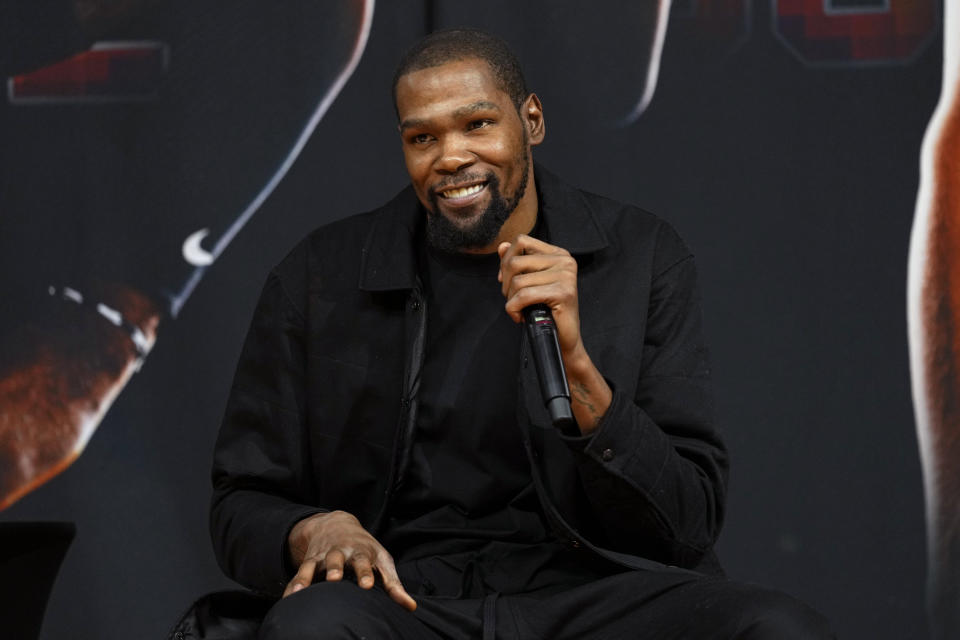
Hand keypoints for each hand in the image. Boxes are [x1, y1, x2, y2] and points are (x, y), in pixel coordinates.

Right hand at [283, 510, 415, 610]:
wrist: (337, 524)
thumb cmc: (366, 549)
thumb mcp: (382, 562)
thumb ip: (394, 585)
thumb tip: (411, 608)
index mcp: (363, 553)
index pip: (365, 563)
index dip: (366, 574)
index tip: (366, 585)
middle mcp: (342, 552)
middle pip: (339, 560)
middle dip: (337, 568)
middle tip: (335, 579)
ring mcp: (324, 555)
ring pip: (316, 564)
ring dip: (311, 575)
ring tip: (304, 590)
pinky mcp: (310, 561)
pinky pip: (301, 572)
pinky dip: (294, 584)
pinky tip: (289, 598)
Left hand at [498, 234, 611, 432]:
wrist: (563, 340)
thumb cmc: (545, 312)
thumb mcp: (529, 283)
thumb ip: (516, 263)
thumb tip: (501, 246)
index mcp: (558, 254)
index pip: (521, 241)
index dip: (506, 261)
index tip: (507, 281)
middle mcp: (565, 260)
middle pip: (515, 261)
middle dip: (506, 284)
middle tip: (513, 300)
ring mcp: (566, 275)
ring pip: (517, 280)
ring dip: (510, 299)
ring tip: (520, 310)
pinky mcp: (564, 292)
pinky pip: (523, 295)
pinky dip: (513, 309)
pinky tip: (520, 317)